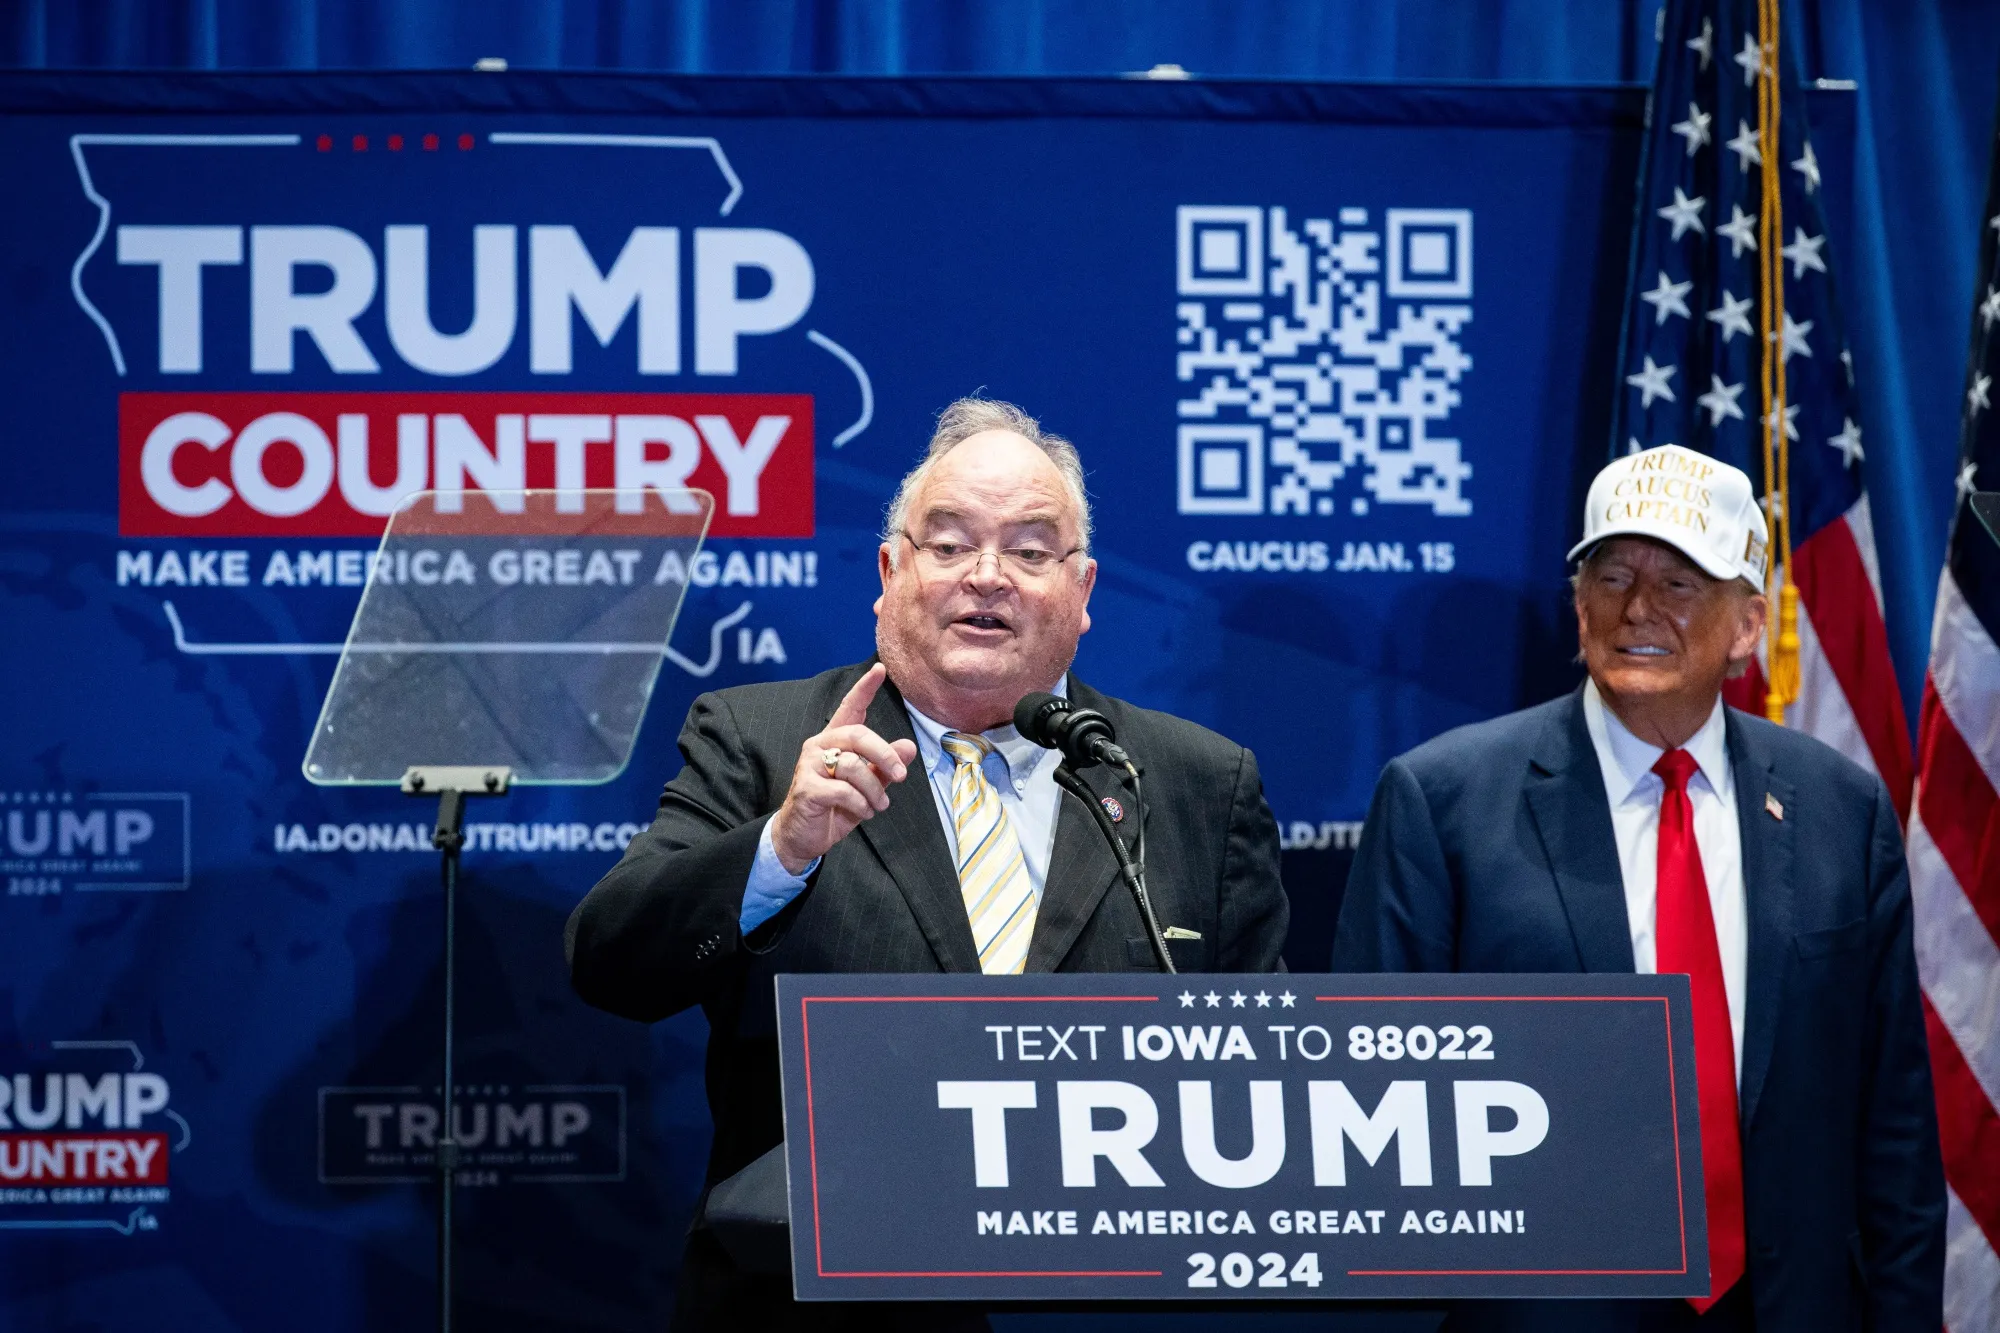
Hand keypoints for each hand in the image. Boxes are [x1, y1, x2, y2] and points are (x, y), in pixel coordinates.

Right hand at [769, 664, 919, 873]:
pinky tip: (863, 812)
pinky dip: (861, 804)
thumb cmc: (835, 808)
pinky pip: (843, 790)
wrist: (802, 837)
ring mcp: (810, 766)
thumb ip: (885, 767)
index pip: (850, 708)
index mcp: (834, 741)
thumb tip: (908, 747)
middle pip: (858, 735)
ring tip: (879, 805)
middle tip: (902, 777)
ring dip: (875, 790)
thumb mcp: (867, 787)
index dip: (864, 688)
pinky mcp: (807, 788)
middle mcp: (819, 746)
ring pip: (854, 766)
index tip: (880, 669)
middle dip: (885, 755)